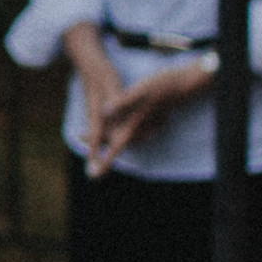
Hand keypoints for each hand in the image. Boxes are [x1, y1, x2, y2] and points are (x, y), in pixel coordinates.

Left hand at [85, 59, 211, 175]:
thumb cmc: (160, 87)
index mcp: (135, 126)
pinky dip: (119, 127)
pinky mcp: (151, 122)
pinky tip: (114, 121)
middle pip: (116, 142)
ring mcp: (147, 127)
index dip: (103, 161)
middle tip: (79, 137)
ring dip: (108, 134)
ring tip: (91, 130)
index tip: (93, 176)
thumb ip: (122, 102)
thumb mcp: (140, 91)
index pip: (116, 147)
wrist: (182, 84)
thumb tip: (104, 110)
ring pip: (123, 136)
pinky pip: (132, 130)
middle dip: (98, 142)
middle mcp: (141, 131)